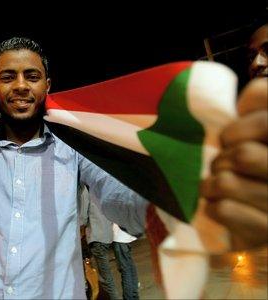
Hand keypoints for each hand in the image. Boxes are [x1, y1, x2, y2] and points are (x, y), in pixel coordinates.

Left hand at [201, 78, 266, 249]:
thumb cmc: (260, 171)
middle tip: (222, 167)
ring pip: (227, 183)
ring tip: (216, 188)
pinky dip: (212, 207)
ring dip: (211, 185)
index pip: (266, 124)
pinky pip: (222, 209)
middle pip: (244, 156)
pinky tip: (220, 208)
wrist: (262, 227)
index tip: (229, 139)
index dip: (242, 128)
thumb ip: (263, 106)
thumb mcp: (260, 137)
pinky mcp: (266, 237)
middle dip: (222, 160)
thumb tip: (245, 103)